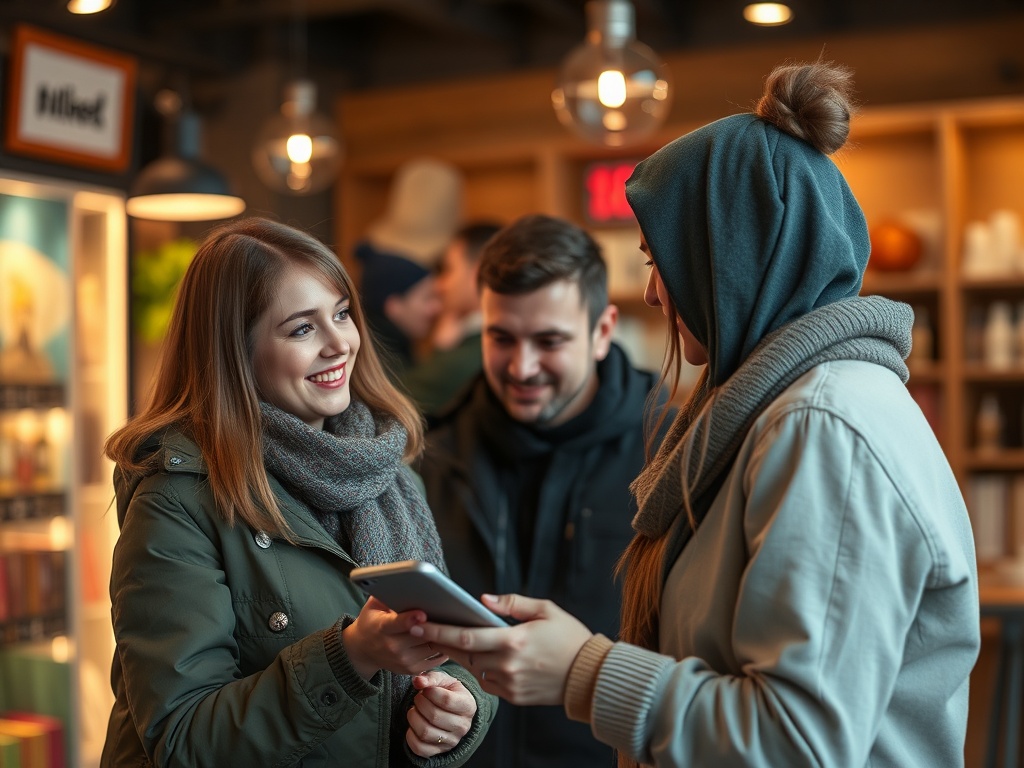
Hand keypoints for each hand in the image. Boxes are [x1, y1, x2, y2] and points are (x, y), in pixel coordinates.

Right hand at [342, 596, 448, 679]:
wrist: (363, 650)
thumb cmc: (371, 622)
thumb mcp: (372, 605)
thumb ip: (385, 593)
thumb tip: (402, 580)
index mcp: (382, 628)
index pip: (397, 623)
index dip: (410, 619)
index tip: (422, 613)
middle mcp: (393, 647)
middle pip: (421, 634)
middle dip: (435, 623)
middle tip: (450, 610)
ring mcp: (404, 661)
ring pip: (432, 646)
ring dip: (444, 634)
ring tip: (456, 620)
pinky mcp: (413, 669)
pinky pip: (436, 658)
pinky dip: (445, 646)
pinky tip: (451, 634)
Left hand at [405, 670, 476, 756]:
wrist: (453, 711)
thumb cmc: (448, 692)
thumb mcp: (444, 681)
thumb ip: (431, 678)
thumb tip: (417, 681)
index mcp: (468, 706)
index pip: (446, 700)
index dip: (430, 692)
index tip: (426, 689)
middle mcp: (463, 726)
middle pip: (434, 716)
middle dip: (420, 703)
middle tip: (418, 698)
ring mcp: (452, 741)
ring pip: (425, 732)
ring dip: (413, 717)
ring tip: (415, 710)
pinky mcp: (439, 751)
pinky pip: (419, 748)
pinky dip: (410, 735)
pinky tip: (413, 725)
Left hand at [410, 593, 592, 705]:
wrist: (589, 675)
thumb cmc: (569, 638)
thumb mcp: (546, 610)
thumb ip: (512, 603)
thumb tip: (483, 599)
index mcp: (513, 641)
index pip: (465, 637)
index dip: (439, 631)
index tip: (420, 624)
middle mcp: (507, 665)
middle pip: (463, 653)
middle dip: (443, 642)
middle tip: (424, 630)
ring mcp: (509, 684)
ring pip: (474, 668)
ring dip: (463, 656)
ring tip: (452, 641)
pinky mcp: (513, 697)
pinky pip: (487, 682)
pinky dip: (481, 669)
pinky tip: (481, 657)